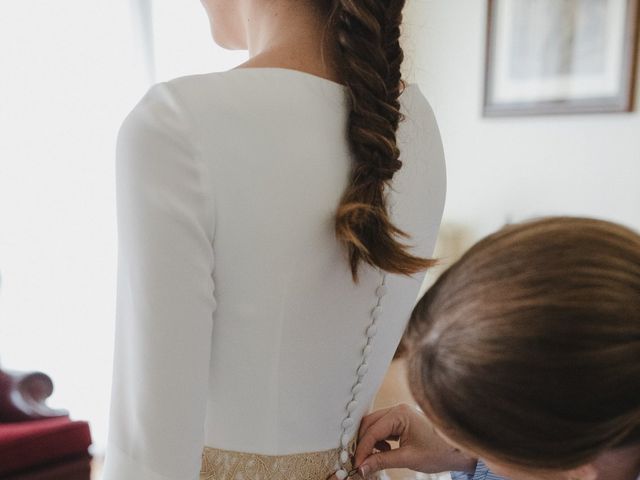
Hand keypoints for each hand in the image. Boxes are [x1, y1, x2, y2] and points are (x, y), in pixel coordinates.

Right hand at [352, 403, 476, 476]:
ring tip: (370, 459)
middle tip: (359, 462)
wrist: (457, 451)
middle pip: (370, 424)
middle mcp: (398, 410)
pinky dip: (378, 441)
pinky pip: (383, 429)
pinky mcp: (402, 421)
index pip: (373, 430)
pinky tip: (382, 452)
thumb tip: (363, 467)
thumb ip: (382, 461)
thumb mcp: (408, 458)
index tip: (357, 464)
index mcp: (400, 414)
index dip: (363, 449)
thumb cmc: (439, 451)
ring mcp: (400, 414)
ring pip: (375, 426)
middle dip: (363, 443)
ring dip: (370, 442)